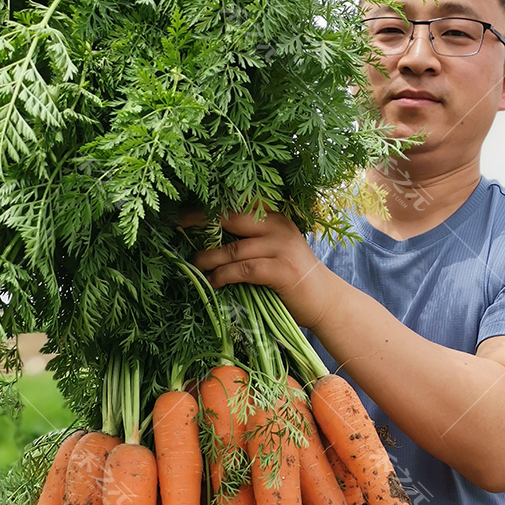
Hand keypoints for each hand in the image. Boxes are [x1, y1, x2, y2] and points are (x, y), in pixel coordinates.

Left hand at [191, 209, 339, 329]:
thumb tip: (208, 242)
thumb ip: (250, 241)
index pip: (237, 202)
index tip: (183, 211)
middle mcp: (278, 227)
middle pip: (231, 216)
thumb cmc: (294, 279)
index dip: (208, 205)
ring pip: (232, 248)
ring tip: (193, 264)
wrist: (327, 301)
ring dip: (207, 258)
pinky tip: (213, 282)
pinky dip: (223, 276)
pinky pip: (243, 269)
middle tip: (177, 227)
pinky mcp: (281, 270)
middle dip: (200, 220)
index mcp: (274, 217)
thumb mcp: (275, 250)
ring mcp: (281, 247)